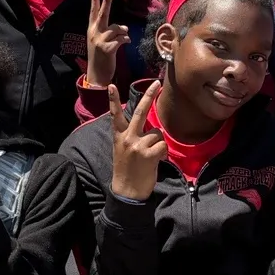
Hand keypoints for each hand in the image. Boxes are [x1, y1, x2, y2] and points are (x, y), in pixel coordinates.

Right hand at [85, 0, 128, 90]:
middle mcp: (94, 33)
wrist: (96, 75)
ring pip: (117, 28)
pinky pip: (122, 38)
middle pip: (102, 14)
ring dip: (124, 32)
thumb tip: (123, 28)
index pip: (93, 11)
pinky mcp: (107, 48)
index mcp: (91, 30)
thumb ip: (109, 32)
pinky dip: (126, 40)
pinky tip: (125, 43)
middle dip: (106, 1)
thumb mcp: (99, 42)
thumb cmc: (100, 57)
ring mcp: (100, 40)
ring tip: (123, 38)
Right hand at [108, 80, 166, 201]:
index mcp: (119, 137)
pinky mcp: (149, 154)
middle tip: (157, 82)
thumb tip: (151, 129)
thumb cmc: (126, 170)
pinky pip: (163, 146)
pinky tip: (155, 161)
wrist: (126, 192)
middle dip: (149, 95)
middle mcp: (127, 138)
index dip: (113, 100)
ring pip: (158, 134)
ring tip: (150, 156)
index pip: (115, 115)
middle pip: (141, 112)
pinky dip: (163, 153)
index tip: (111, 86)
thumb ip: (131, 137)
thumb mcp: (121, 151)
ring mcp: (138, 145)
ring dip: (158, 144)